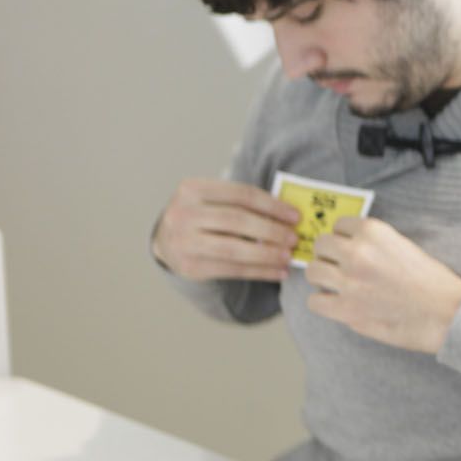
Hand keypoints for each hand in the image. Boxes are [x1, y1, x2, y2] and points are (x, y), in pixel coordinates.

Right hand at [152, 178, 299, 281]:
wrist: (165, 241)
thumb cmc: (201, 216)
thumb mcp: (212, 200)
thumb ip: (241, 203)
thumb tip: (288, 216)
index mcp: (192, 189)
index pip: (241, 194)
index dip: (272, 205)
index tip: (295, 216)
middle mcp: (183, 214)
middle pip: (238, 221)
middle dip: (271, 230)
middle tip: (294, 238)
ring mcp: (183, 241)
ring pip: (234, 249)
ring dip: (267, 254)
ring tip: (287, 256)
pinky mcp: (189, 267)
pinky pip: (232, 270)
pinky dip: (259, 271)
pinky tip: (277, 272)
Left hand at [305, 217, 460, 352]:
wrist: (446, 313)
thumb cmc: (432, 282)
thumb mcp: (404, 246)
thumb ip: (375, 244)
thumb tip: (350, 249)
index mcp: (373, 232)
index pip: (340, 225)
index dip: (344, 237)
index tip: (351, 247)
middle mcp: (357, 253)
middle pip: (321, 245)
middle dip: (329, 255)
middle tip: (341, 266)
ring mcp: (348, 282)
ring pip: (312, 271)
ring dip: (322, 277)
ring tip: (336, 284)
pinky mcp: (346, 309)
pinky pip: (314, 301)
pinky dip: (323, 302)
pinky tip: (338, 303)